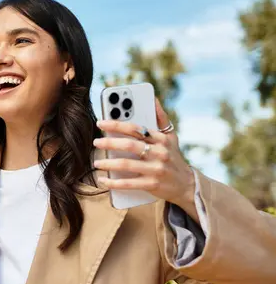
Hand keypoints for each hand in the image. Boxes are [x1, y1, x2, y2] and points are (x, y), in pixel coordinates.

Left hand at [92, 98, 195, 214]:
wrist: (187, 184)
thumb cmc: (174, 157)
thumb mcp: (171, 137)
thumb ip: (161, 118)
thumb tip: (154, 99)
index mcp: (160, 139)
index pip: (135, 128)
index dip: (116, 124)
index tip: (100, 123)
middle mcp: (159, 152)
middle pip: (129, 145)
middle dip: (109, 143)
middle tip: (95, 142)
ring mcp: (156, 169)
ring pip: (127, 165)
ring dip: (108, 163)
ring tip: (96, 162)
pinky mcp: (152, 185)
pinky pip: (128, 184)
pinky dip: (113, 182)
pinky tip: (102, 179)